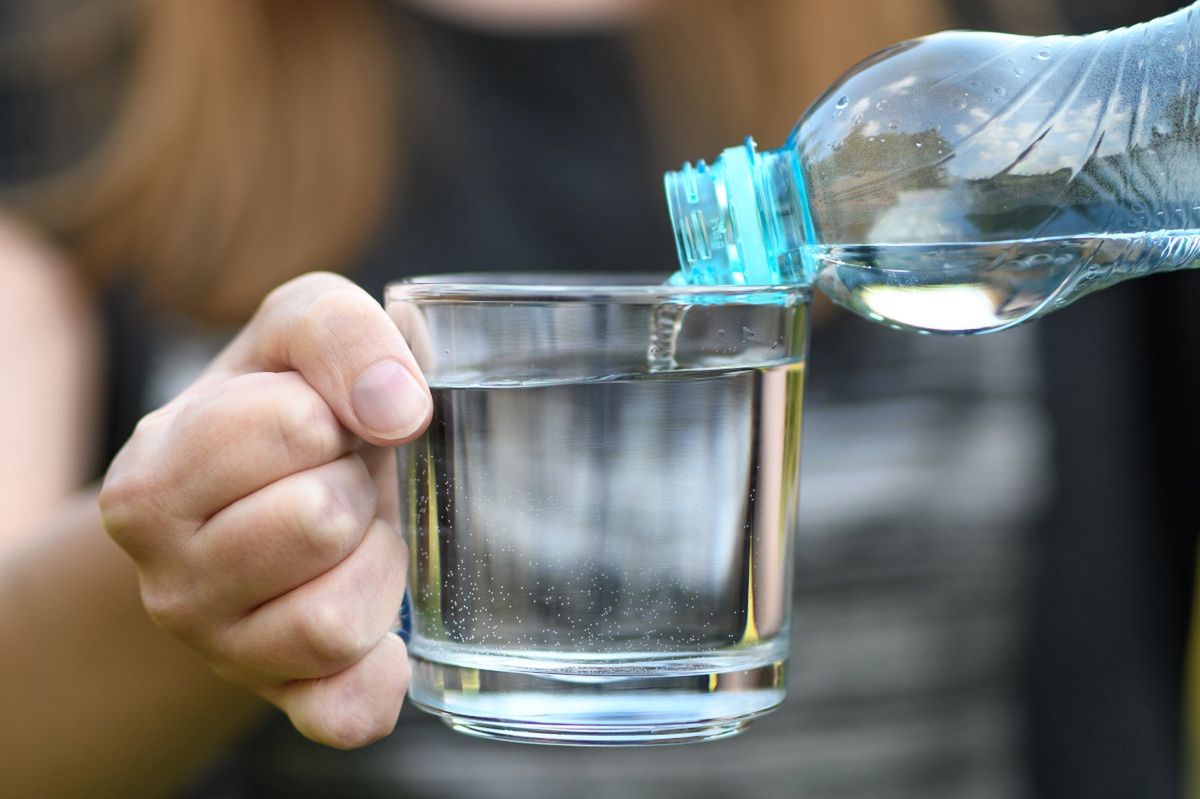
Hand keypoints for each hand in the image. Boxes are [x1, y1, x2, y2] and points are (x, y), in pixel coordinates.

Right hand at [99, 272, 431, 747]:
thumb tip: (399, 407)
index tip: (316, 421)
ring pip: (339, 618)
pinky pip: (346, 710)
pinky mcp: (286, 700)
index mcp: (152, 479)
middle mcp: (167, 581)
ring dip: (376, 560)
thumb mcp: (293, 332)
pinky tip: (382, 637)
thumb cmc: (285, 404)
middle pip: (319, 522)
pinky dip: (377, 678)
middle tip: (336, 480)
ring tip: (351, 535)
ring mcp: (223, 652)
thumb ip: (339, 332)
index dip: (332, 412)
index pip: (292, 427)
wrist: (259, 497)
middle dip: (354, 485)